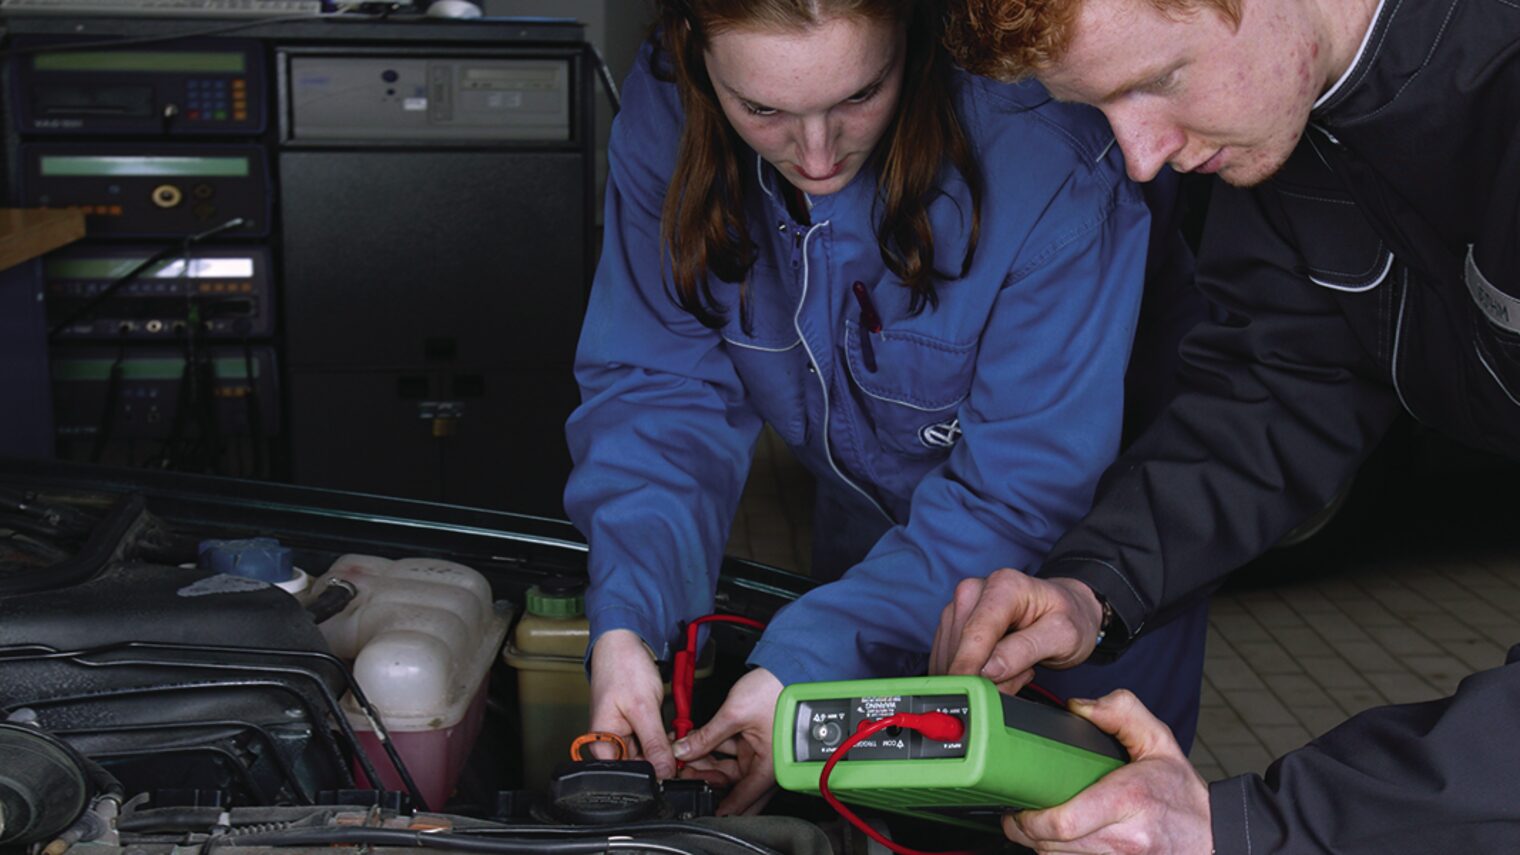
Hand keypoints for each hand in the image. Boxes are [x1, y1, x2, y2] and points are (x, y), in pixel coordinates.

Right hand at [589, 629, 676, 777]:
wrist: (624, 643)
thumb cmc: (622, 668)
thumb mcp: (643, 708)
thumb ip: (654, 744)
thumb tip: (663, 773)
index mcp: (602, 745)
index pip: (629, 775)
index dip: (654, 774)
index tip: (676, 767)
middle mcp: (610, 744)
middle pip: (641, 767)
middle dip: (663, 760)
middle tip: (681, 749)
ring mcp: (622, 736)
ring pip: (649, 755)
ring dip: (666, 748)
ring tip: (673, 732)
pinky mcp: (634, 728)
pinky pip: (651, 742)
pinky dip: (663, 738)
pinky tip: (671, 728)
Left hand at [671, 667, 781, 815]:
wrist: (791, 667)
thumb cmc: (778, 690)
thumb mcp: (735, 714)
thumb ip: (706, 736)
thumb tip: (683, 750)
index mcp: (769, 769)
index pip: (740, 800)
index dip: (716, 807)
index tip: (697, 810)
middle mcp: (766, 765)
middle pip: (730, 784)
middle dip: (703, 778)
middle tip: (682, 771)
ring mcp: (759, 752)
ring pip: (727, 767)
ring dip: (705, 760)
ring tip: (683, 752)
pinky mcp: (755, 739)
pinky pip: (730, 750)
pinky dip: (713, 746)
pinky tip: (695, 741)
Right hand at [929, 569, 1103, 692]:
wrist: (1067, 607)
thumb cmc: (1068, 617)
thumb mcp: (1063, 635)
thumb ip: (1024, 651)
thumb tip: (987, 670)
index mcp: (1003, 587)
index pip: (975, 633)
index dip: (968, 667)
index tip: (968, 694)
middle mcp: (974, 591)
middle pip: (961, 648)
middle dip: (985, 676)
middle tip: (1023, 673)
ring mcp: (960, 606)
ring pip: (952, 657)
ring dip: (981, 676)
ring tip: (1016, 666)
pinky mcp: (952, 623)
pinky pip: (951, 659)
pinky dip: (973, 672)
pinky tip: (1000, 665)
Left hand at [1003, 690, 1211, 854]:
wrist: (1214, 835)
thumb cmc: (1181, 793)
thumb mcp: (1160, 741)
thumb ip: (1121, 712)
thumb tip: (1078, 707)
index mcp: (1129, 800)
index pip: (1064, 822)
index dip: (1031, 820)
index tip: (1018, 808)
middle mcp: (1125, 838)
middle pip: (1054, 846)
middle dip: (1026, 832)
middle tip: (1018, 815)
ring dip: (1042, 846)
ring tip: (1037, 827)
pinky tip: (1061, 842)